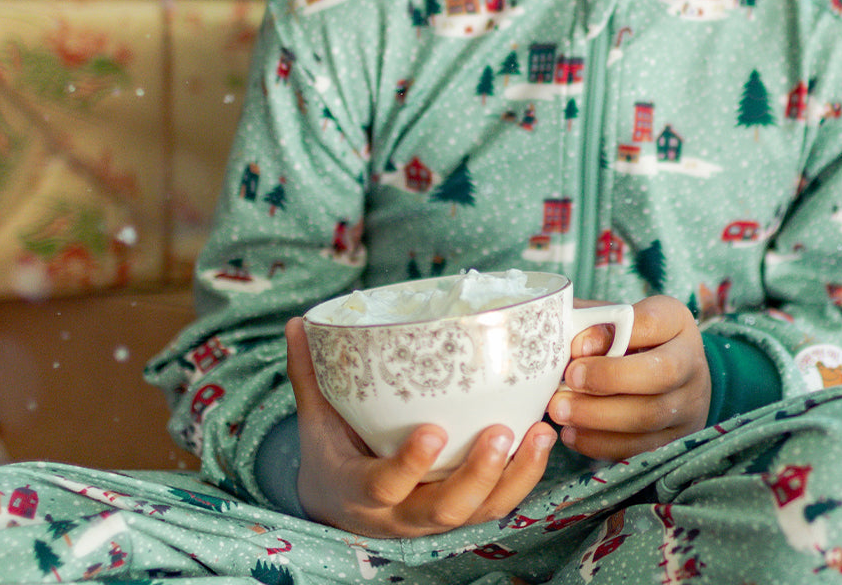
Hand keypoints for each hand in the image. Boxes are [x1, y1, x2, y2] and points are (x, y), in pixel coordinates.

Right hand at [285, 317, 555, 536]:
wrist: (338, 506)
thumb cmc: (332, 454)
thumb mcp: (316, 421)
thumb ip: (310, 374)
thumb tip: (298, 322)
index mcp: (360, 492)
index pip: (385, 486)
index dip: (409, 465)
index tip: (432, 431)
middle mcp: (401, 515)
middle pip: (445, 510)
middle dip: (477, 474)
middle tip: (502, 431)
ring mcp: (435, 518)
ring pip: (481, 512)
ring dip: (516, 476)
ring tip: (541, 432)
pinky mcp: (462, 512)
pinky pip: (497, 504)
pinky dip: (524, 477)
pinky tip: (543, 438)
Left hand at [546, 295, 709, 460]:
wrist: (665, 373)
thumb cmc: (626, 338)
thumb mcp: (612, 320)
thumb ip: (592, 324)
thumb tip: (574, 345)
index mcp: (675, 320)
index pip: (652, 322)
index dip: (613, 335)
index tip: (576, 346)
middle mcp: (692, 362)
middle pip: (662, 373)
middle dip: (609, 379)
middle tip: (568, 381)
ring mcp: (689, 404)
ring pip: (650, 416)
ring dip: (598, 416)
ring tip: (560, 411)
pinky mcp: (676, 439)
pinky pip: (640, 447)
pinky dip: (601, 443)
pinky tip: (572, 433)